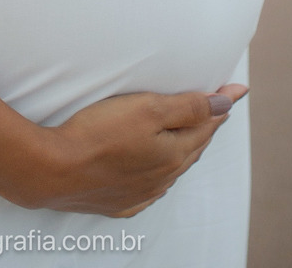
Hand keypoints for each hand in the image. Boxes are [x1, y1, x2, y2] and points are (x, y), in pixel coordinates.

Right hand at [6, 83, 247, 216]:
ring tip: (189, 133)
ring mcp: (140, 194)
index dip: (221, 104)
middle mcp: (163, 178)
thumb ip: (188, 107)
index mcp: (174, 154)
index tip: (237, 88)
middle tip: (217, 107)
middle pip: (192, 146)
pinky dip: (158, 172)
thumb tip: (226, 103)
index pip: (207, 124)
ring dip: (183, 148)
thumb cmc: (99, 133)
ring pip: (172, 168)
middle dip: (206, 125)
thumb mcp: (148, 109)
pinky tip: (153, 170)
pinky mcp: (118, 203)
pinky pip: (149, 187)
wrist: (54, 171)